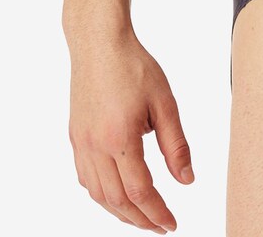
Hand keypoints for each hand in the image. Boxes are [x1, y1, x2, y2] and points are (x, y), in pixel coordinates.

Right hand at [68, 30, 194, 232]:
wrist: (100, 44)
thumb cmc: (134, 67)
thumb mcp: (165, 103)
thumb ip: (176, 145)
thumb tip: (187, 181)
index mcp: (120, 139)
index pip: (140, 192)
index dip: (158, 213)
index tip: (172, 224)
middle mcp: (95, 147)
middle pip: (117, 201)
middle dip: (140, 220)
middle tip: (161, 227)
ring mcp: (81, 144)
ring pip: (98, 195)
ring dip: (120, 213)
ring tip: (142, 218)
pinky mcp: (75, 138)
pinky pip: (86, 179)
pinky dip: (102, 196)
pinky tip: (117, 195)